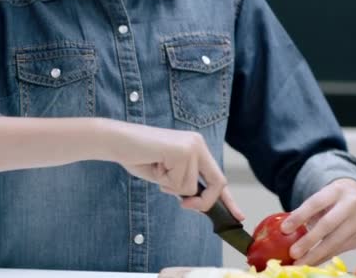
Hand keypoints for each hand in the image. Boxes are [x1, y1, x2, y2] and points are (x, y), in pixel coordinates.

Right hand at [105, 120, 243, 219]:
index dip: (228, 199)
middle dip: (203, 201)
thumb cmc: (138, 156)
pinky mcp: (182, 151)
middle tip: (184, 205)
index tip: (238, 216)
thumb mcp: (167, 176)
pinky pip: (180, 183)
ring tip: (156, 168)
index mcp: (196, 148)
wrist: (117, 141)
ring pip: (191, 187)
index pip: (217, 178)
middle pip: (217, 183)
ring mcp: (192, 146)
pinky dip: (164, 181)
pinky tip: (154, 164)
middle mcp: (198, 144)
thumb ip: (184, 187)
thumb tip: (200, 205)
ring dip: (170, 186)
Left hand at [280, 178, 355, 264]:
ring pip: (335, 241)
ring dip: (316, 255)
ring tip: (300, 263)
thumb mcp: (324, 197)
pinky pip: (340, 250)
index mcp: (336, 191)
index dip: (299, 216)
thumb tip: (284, 229)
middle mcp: (351, 205)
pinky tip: (312, 262)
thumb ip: (307, 210)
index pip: (315, 203)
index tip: (284, 229)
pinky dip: (324, 257)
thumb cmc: (336, 201)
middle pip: (327, 224)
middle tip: (293, 253)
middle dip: (309, 240)